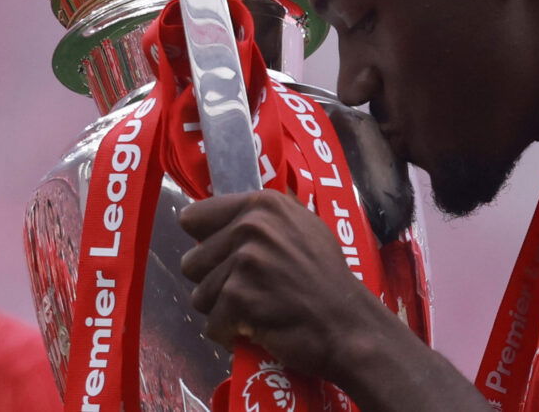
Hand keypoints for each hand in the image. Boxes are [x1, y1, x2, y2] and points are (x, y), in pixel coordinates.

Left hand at [178, 189, 379, 382]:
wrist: (347, 322)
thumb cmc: (324, 277)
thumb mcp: (301, 227)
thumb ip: (262, 219)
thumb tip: (216, 217)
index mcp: (263, 204)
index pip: (193, 217)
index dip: (207, 242)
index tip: (226, 258)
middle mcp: (251, 225)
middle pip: (191, 262)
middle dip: (215, 282)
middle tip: (250, 290)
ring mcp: (245, 261)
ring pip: (199, 296)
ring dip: (223, 311)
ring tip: (257, 309)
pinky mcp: (239, 297)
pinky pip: (212, 325)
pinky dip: (231, 334)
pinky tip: (258, 328)